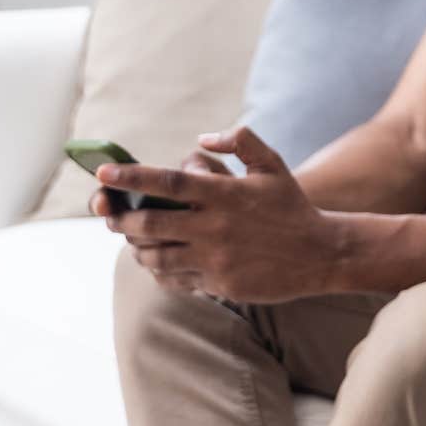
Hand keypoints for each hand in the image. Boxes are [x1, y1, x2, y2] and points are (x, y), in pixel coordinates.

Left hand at [96, 126, 347, 303]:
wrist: (321, 254)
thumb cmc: (292, 206)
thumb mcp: (273, 165)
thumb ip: (240, 141)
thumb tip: (199, 141)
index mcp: (225, 195)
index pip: (168, 182)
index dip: (131, 177)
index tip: (103, 173)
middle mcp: (216, 227)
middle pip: (150, 223)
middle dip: (121, 218)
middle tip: (110, 212)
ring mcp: (216, 259)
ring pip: (156, 256)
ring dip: (137, 247)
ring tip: (133, 238)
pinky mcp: (219, 284)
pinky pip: (175, 279)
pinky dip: (159, 270)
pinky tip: (159, 261)